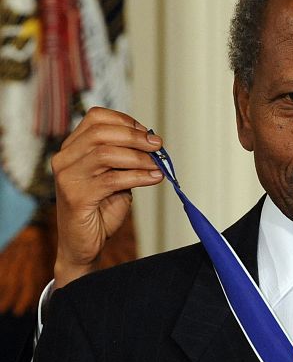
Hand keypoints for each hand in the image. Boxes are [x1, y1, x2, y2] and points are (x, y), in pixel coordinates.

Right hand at [52, 107, 163, 287]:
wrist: (84, 244)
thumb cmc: (100, 208)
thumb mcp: (116, 176)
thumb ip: (127, 158)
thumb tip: (153, 142)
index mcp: (72, 148)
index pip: (96, 118)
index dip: (126, 122)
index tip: (148, 134)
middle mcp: (65, 159)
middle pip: (101, 133)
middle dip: (135, 137)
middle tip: (158, 146)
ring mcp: (68, 177)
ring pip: (106, 154)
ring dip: (139, 158)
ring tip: (158, 165)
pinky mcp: (77, 196)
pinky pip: (113, 179)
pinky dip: (139, 177)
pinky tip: (154, 179)